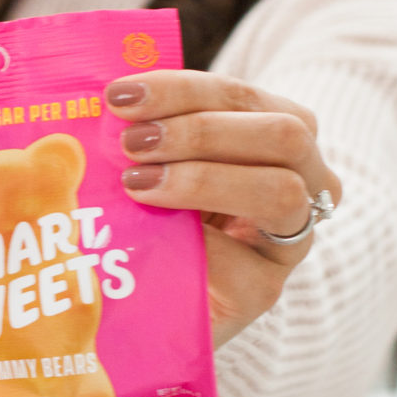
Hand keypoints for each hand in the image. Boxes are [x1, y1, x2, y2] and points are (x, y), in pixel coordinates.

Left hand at [103, 73, 341, 348]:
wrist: (149, 307)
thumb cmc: (149, 221)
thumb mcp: (151, 166)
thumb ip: (142, 133)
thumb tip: (95, 101)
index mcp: (272, 136)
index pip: (241, 96)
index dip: (182, 88)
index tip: (120, 95)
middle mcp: (302, 181)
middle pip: (283, 133)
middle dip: (201, 130)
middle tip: (132, 142)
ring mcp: (290, 238)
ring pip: (281, 192)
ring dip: (204, 179)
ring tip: (138, 183)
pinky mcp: (265, 289)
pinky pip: (248, 262)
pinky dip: (201, 245)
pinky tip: (156, 240)